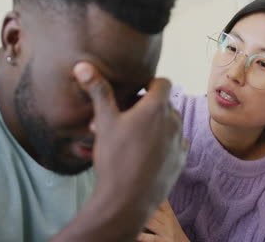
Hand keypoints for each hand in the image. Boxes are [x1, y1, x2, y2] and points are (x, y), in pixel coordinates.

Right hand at [68, 62, 186, 240]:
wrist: (127, 201)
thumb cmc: (114, 158)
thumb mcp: (104, 121)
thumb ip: (98, 91)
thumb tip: (83, 65)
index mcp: (157, 107)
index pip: (162, 82)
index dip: (149, 84)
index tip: (134, 94)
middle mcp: (174, 121)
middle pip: (164, 104)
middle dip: (145, 107)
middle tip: (122, 121)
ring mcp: (180, 142)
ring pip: (169, 124)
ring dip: (154, 125)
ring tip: (130, 139)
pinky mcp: (181, 160)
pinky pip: (175, 143)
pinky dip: (164, 143)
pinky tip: (145, 154)